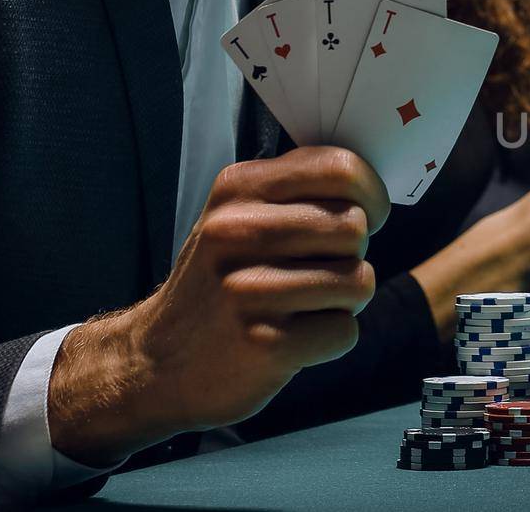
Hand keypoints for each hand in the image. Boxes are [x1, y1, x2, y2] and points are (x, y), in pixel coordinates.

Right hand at [48, 147, 388, 465]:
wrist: (157, 362)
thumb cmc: (223, 281)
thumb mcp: (240, 215)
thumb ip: (300, 190)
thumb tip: (372, 185)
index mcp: (239, 187)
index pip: (341, 168)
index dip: (370, 195)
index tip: (366, 216)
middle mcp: (238, 231)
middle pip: (354, 226)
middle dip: (353, 253)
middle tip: (321, 270)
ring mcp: (248, 289)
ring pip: (358, 280)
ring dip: (346, 299)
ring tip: (306, 304)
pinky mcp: (265, 343)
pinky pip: (345, 331)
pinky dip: (332, 338)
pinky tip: (296, 336)